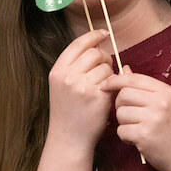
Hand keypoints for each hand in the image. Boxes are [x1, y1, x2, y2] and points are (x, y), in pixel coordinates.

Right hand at [46, 29, 117, 151]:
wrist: (69, 137)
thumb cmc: (67, 110)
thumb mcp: (61, 84)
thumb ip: (74, 65)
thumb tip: (96, 44)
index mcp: (58, 71)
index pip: (78, 44)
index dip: (93, 36)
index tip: (104, 34)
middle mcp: (68, 77)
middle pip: (94, 52)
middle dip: (104, 57)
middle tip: (104, 67)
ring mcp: (83, 87)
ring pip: (105, 66)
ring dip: (109, 72)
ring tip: (103, 84)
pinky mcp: (98, 97)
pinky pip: (112, 80)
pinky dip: (113, 85)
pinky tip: (106, 94)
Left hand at [100, 69, 170, 170]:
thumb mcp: (163, 102)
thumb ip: (142, 87)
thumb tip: (124, 70)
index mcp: (164, 91)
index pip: (132, 79)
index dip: (115, 80)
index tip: (105, 85)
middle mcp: (159, 102)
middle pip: (123, 95)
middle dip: (120, 105)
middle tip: (131, 116)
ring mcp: (152, 118)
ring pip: (120, 113)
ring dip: (123, 123)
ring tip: (137, 128)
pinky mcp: (144, 135)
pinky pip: (121, 130)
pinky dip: (125, 136)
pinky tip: (137, 139)